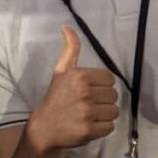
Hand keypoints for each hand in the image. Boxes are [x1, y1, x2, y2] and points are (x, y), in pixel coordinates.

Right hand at [25, 27, 118, 154]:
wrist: (43, 128)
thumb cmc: (55, 98)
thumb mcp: (60, 71)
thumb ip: (69, 49)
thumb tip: (67, 27)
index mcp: (78, 76)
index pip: (109, 79)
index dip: (100, 85)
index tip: (86, 91)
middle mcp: (83, 93)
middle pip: (114, 95)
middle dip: (102, 100)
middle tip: (86, 104)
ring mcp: (86, 112)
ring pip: (114, 111)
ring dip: (103, 115)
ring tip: (87, 115)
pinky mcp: (88, 130)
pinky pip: (110, 126)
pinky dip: (101, 128)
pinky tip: (88, 125)